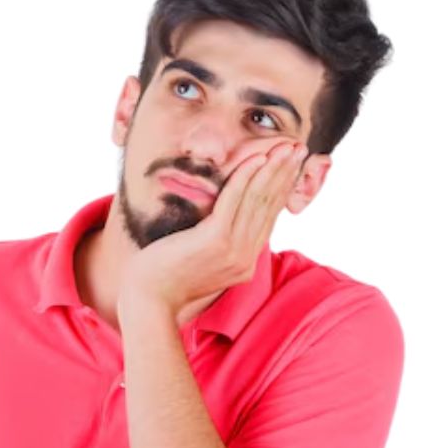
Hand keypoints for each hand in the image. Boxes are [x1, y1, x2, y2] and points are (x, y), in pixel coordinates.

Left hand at [118, 137, 308, 322]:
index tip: (291, 164)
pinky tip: (257, 157)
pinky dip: (247, 177)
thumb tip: (221, 221)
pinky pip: (235, 201)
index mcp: (245, 260)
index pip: (269, 216)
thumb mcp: (201, 260)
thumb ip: (218, 242)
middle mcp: (245, 256)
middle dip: (285, 173)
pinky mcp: (215, 241)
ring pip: (258, 200)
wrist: (147, 301)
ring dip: (273, 168)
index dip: (282, 187)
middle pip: (269, 206)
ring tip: (286, 146)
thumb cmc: (165, 278)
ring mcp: (233, 250)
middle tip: (299, 147)